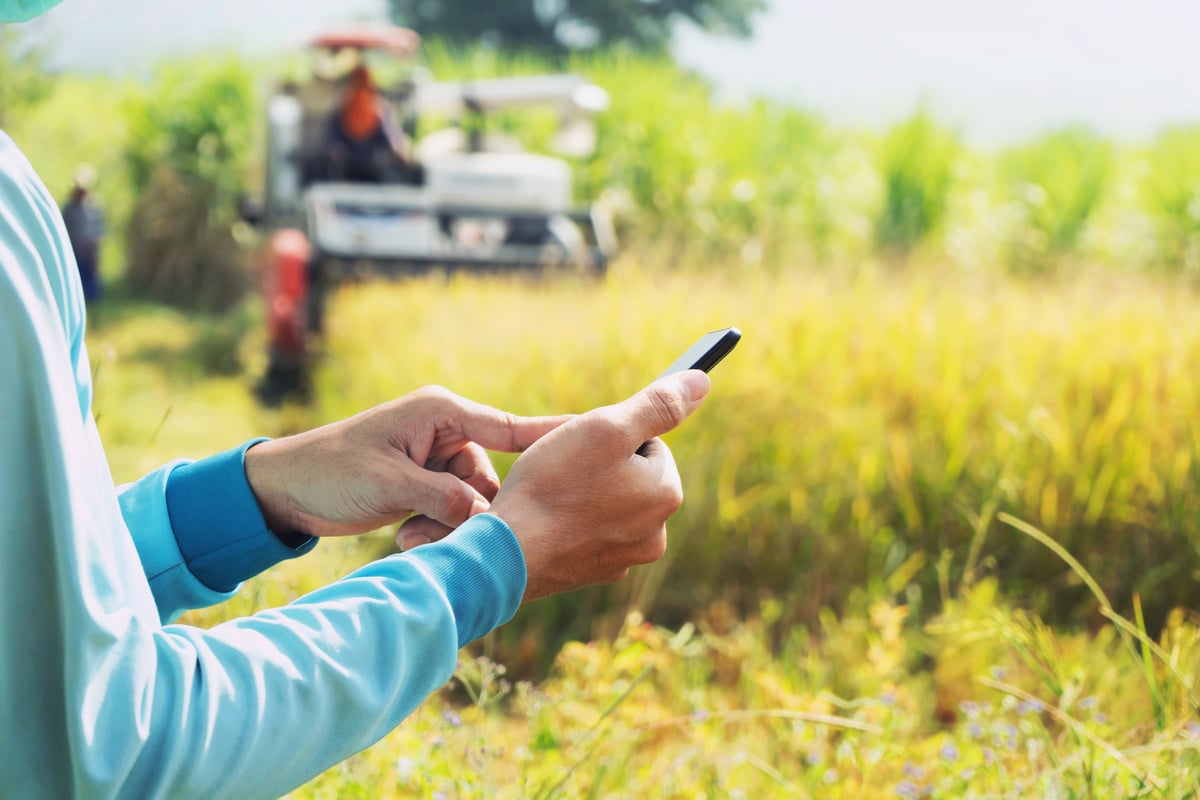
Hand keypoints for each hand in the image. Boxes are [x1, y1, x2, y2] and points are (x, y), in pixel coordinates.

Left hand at [244, 386, 570, 541]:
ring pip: (476, 500)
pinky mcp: (427, 485)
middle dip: (476, 509)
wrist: (284, 489)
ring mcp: (437, 460)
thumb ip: (443, 498)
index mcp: (442, 412)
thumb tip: (488, 522)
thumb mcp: (389, 483)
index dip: (553, 439)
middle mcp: (446, 432)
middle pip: (494, 476)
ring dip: (453, 524)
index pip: (511, 426)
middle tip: (440, 530)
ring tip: (410, 533)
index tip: (594, 442)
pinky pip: (455, 511)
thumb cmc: (330, 471)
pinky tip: (408, 534)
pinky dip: (440, 528)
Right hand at [488, 370, 710, 601]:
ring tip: (552, 495)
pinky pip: (587, 533)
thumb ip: (658, 405)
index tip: (582, 447)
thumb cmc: (553, 486)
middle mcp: (655, 534)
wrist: (506, 554)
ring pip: (608, 504)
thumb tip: (701, 382)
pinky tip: (547, 520)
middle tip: (563, 470)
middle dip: (600, 466)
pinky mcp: (593, 573)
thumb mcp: (607, 428)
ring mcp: (624, 559)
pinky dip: (570, 522)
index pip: (649, 443)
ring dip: (585, 494)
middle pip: (631, 476)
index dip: (612, 437)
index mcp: (666, 495)